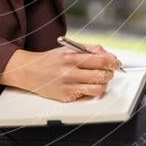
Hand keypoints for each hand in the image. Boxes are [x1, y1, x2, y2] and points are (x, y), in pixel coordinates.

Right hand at [0, 45, 121, 102]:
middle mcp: (70, 72)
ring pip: (98, 89)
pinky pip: (88, 96)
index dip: (113, 62)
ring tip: (99, 79)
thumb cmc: (50, 60)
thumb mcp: (68, 48)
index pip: (101, 60)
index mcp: (71, 57)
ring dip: (103, 84)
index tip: (115, 62)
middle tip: (108, 71)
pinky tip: (86, 85)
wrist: (29, 72)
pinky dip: (91, 90)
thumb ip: (89, 49)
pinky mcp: (67, 97)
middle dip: (109, 73)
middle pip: (102, 75)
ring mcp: (69, 86)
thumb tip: (108, 55)